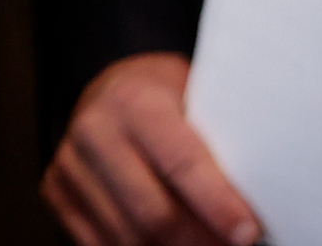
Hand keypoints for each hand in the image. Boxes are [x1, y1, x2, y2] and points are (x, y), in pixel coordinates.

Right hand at [44, 53, 260, 245]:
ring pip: (129, 237)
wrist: (110, 91)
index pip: (180, 161)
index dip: (217, 204)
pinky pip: (101, 244)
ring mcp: (69, 164)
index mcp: (134, 100)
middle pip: (153, 213)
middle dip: (201, 242)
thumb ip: (221, 141)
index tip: (248, 233)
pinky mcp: (57, 193)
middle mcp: (93, 130)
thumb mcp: (197, 100)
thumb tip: (264, 194)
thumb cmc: (169, 100)